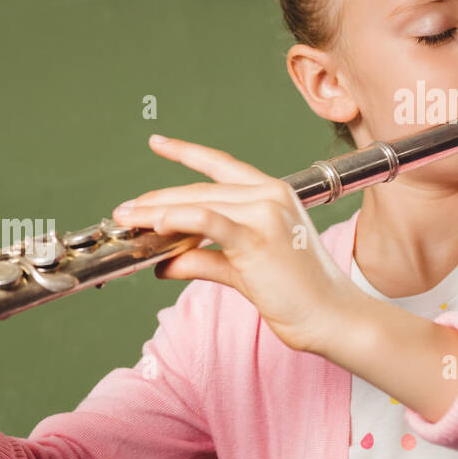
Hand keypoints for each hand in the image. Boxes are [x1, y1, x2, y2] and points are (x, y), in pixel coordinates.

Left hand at [112, 134, 362, 354]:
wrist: (333, 317)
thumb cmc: (297, 294)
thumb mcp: (242, 269)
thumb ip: (203, 259)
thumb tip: (164, 264)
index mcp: (272, 194)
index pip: (220, 165)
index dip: (186, 152)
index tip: (157, 142)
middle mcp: (269, 195)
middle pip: (198, 190)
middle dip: (155, 201)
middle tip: (124, 212)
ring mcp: (265, 214)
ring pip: (196, 204)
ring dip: (155, 214)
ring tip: (128, 222)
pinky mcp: (257, 238)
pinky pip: (207, 222)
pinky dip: (177, 221)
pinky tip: (155, 228)